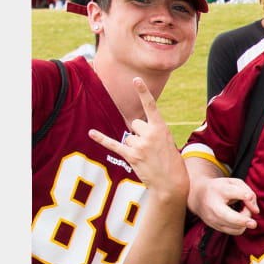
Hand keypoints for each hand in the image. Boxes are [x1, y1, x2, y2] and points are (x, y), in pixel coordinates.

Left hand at [88, 77, 187, 198]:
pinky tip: (91, 133)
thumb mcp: (168, 143)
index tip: (136, 79)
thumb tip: (134, 130)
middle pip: (135, 124)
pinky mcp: (131, 157)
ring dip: (134, 146)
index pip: (150, 106)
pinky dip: (102, 139)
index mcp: (162, 129)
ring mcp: (140, 146)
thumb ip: (153, 132)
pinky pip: (113, 145)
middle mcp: (150, 134)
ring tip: (147, 157)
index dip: (143, 92)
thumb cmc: (172, 163)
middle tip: (151, 148)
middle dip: (140, 133)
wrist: (172, 184)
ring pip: (128, 137)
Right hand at [191, 174, 258, 234]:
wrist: (198, 197)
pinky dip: (241, 226)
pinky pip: (234, 231)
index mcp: (218, 190)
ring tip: (244, 211)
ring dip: (245, 221)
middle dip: (242, 221)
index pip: (230, 192)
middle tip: (253, 223)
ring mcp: (213, 219)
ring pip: (234, 228)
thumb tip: (255, 210)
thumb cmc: (220, 188)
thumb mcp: (233, 183)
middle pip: (228, 217)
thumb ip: (247, 192)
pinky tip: (240, 217)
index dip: (242, 194)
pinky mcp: (216, 227)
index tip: (248, 196)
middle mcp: (213, 206)